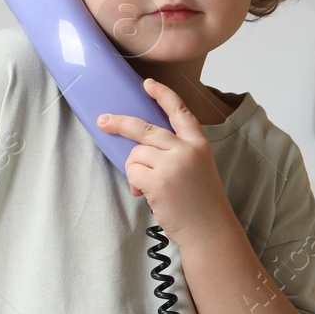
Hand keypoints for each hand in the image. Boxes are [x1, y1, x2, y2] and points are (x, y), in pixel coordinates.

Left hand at [97, 77, 234, 243]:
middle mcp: (186, 149)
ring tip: (148, 186)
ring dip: (134, 170)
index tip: (147, 84)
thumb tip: (139, 149)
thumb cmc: (202, 202)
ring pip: (136, 154)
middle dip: (120, 123)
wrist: (210, 229)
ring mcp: (172, 164)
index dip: (163, 95)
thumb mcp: (197, 167)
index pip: (179, 112)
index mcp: (198, 144)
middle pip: (144, 128)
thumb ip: (175, 152)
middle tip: (104, 121)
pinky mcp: (158, 181)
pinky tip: (146, 194)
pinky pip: (132, 172)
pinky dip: (134, 183)